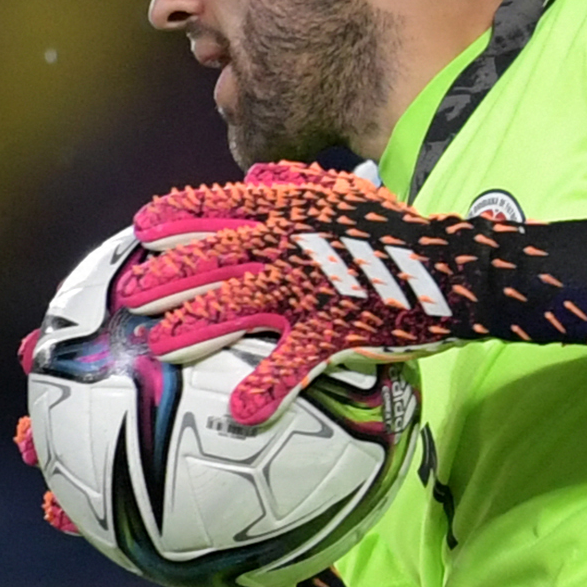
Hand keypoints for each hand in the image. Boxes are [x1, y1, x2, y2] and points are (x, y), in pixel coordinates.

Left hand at [117, 162, 586, 424]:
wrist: (459, 268)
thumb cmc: (404, 237)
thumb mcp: (353, 193)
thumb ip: (302, 183)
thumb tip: (259, 173)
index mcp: (296, 213)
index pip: (227, 205)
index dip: (181, 214)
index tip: (141, 225)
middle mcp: (296, 245)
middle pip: (219, 256)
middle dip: (168, 274)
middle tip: (128, 293)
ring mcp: (317, 287)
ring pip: (243, 305)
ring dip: (198, 325)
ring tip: (158, 346)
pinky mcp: (342, 327)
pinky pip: (297, 360)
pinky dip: (269, 386)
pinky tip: (241, 412)